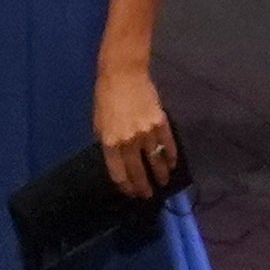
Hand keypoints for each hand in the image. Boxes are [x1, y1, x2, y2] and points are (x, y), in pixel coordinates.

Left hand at [95, 65, 179, 199]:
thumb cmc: (106, 97)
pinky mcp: (161, 123)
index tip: (130, 193)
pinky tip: (172, 165)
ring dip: (160, 175)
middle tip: (147, 195)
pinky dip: (171, 157)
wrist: (123, 74)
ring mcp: (147, 132)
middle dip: (143, 186)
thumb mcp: (98, 123)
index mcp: (110, 142)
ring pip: (156, 160)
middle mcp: (129, 141)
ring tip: (162, 184)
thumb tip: (116, 158)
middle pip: (137, 171)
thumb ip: (106, 142)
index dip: (125, 186)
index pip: (118, 172)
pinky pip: (168, 145)